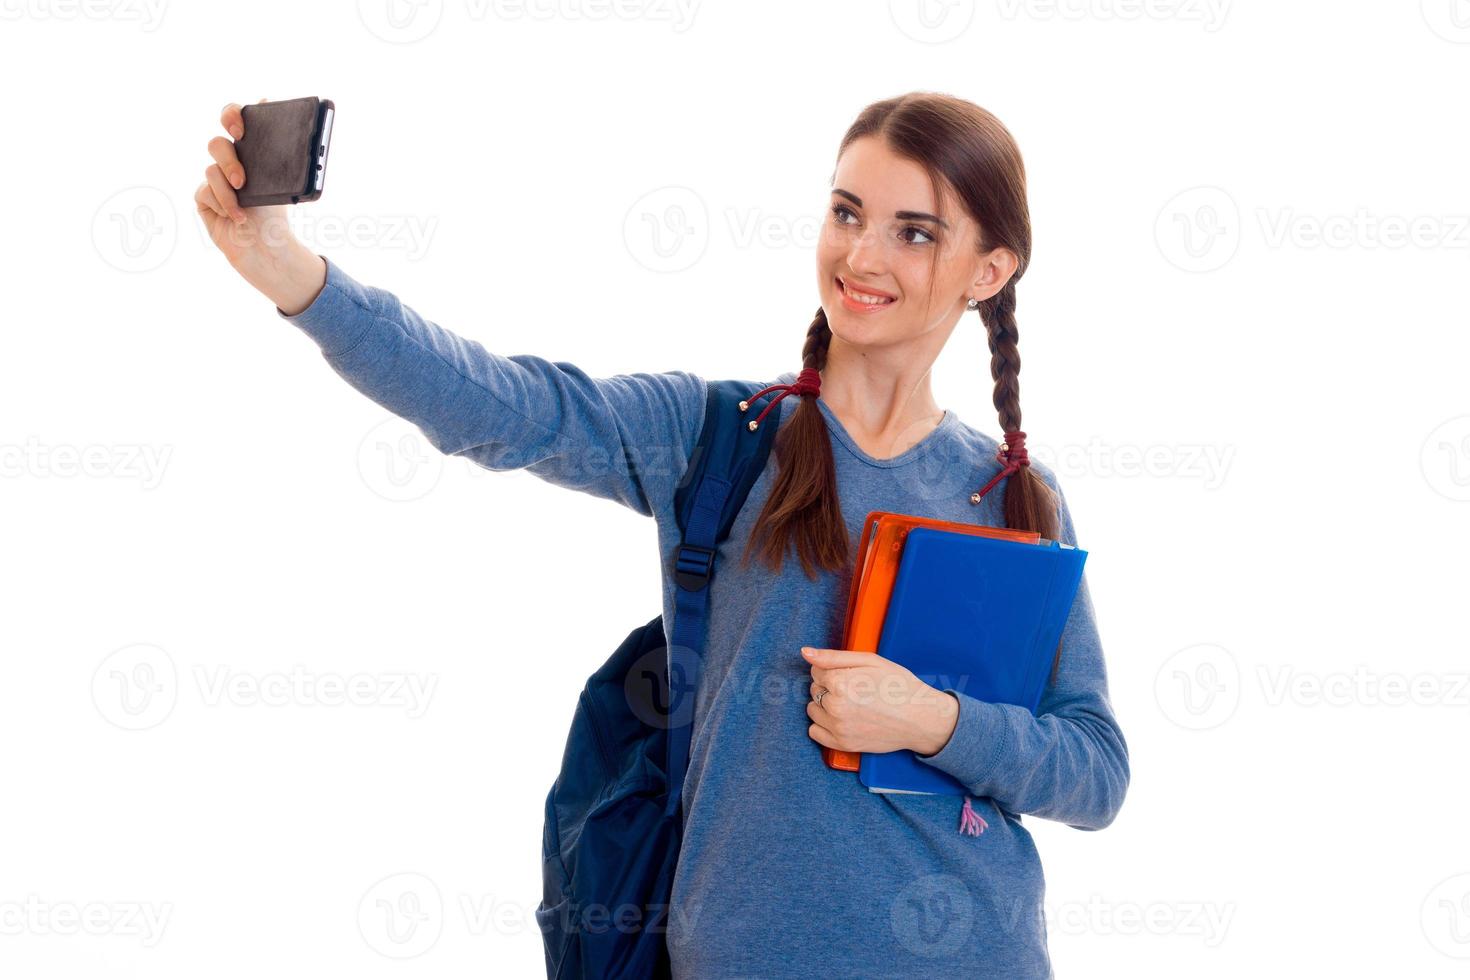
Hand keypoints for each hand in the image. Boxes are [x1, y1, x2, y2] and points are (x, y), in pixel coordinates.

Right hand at [194, 98, 324, 314]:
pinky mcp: (204, 200)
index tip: (242, 122)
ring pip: (211, 169)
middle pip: (217, 143)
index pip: (235, 122)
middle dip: (228, 148)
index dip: (233, 114)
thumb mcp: (284, 186)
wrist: (268, 249)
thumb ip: (282, 161)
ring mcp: (214, 182)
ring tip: (243, 193)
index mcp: (249, 154)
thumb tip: (292, 136)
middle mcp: (228, 164)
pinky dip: (224, 203)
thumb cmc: (275, 217)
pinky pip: (205, 191)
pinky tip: (238, 217)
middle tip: (238, 145)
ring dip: (228, 183)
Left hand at [802, 646, 958, 755]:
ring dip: (825, 705)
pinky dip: (823, 725)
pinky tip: (842, 719)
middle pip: (814, 690)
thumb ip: (833, 656)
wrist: (920, 718)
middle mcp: (835, 707)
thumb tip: (805, 652)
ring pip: (812, 710)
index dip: (833, 671)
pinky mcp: (843, 744)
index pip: (816, 671)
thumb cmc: (898, 686)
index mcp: (840, 682)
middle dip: (829, 687)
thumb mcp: (870, 661)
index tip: (851, 675)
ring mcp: (838, 728)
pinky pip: (815, 733)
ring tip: (850, 704)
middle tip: (854, 690)